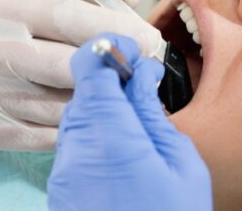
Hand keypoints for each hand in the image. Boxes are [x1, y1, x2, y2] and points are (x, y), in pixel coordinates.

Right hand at [0, 0, 161, 150]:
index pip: (61, 14)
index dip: (110, 26)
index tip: (143, 33)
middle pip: (63, 63)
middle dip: (115, 65)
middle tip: (148, 63)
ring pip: (53, 103)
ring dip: (99, 99)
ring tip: (128, 89)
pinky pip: (34, 134)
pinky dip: (68, 125)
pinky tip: (91, 115)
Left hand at [48, 33, 211, 210]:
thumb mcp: (181, 165)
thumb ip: (153, 113)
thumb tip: (141, 76)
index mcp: (110, 135)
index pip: (90, 66)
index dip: (109, 50)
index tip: (131, 51)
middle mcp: (76, 149)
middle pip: (81, 90)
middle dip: (109, 82)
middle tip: (141, 86)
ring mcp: (63, 171)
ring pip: (75, 117)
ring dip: (101, 110)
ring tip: (136, 123)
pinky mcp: (60, 190)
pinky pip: (72, 145)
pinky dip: (93, 137)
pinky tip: (121, 151)